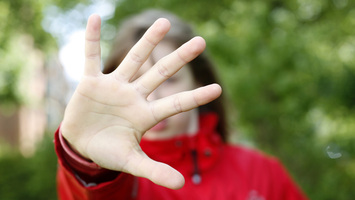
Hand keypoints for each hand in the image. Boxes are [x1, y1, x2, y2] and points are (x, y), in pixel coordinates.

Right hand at [61, 14, 221, 188]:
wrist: (82, 144)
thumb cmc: (109, 151)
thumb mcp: (132, 162)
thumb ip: (155, 170)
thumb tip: (181, 186)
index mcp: (145, 114)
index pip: (175, 103)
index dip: (195, 96)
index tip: (217, 88)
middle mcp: (134, 96)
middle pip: (160, 74)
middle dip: (179, 58)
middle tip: (201, 41)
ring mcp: (114, 87)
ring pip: (134, 60)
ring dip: (147, 42)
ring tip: (163, 22)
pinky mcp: (91, 83)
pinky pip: (91, 57)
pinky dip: (92, 39)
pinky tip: (95, 18)